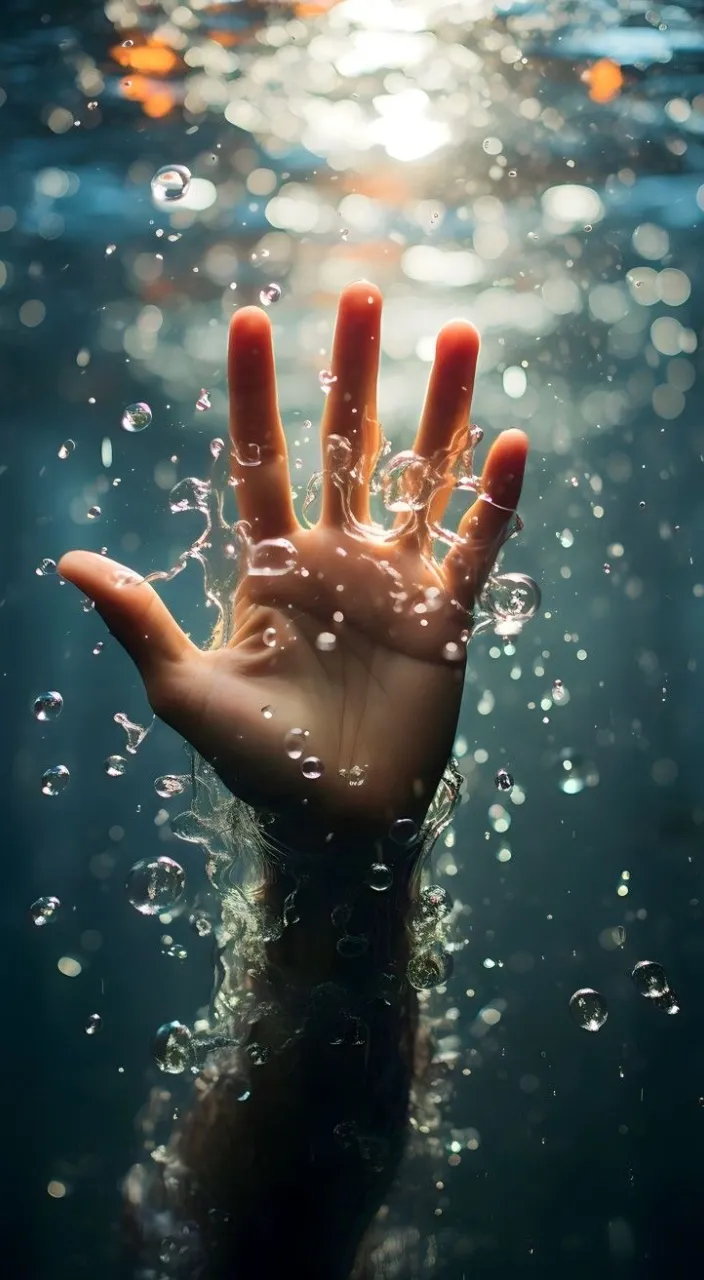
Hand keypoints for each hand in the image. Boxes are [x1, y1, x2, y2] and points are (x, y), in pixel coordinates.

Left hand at [59, 282, 526, 850]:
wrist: (334, 822)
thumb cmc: (256, 761)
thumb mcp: (186, 690)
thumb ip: (139, 620)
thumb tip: (64, 560)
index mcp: (272, 564)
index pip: (262, 458)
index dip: (256, 392)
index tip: (250, 318)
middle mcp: (337, 556)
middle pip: (347, 444)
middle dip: (353, 370)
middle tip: (363, 291)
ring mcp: (396, 580)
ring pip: (424, 474)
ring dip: (442, 406)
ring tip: (459, 333)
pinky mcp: (446, 616)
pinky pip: (476, 544)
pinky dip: (493, 498)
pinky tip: (509, 441)